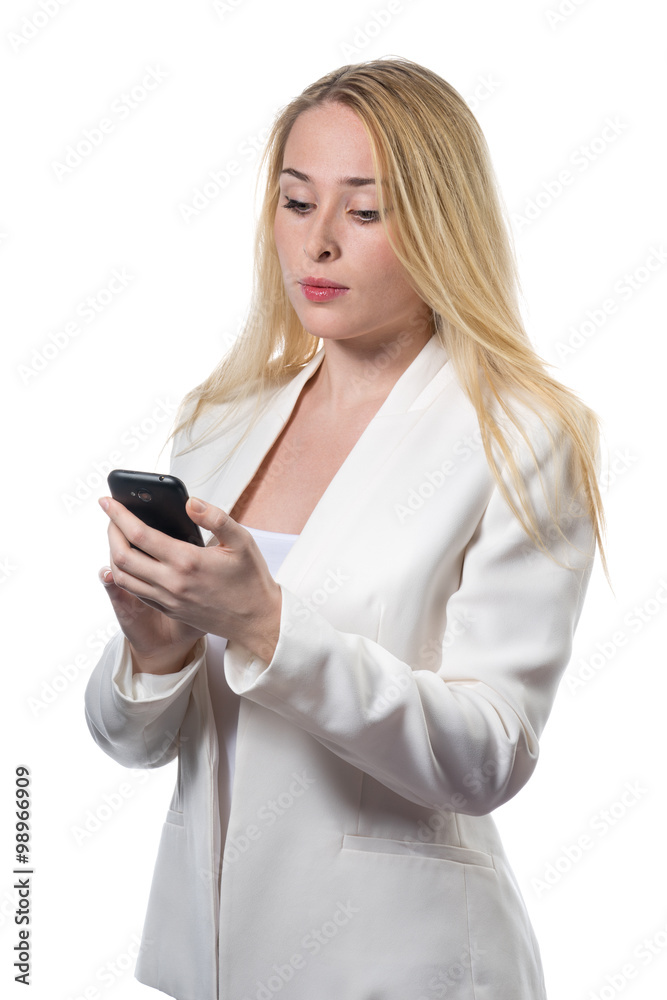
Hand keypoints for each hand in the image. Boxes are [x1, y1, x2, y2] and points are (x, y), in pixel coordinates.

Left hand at [98, 495, 282, 664]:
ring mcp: (167, 599)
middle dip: (110, 531)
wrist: (256, 621)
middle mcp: (171, 583)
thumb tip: (190, 502)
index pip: (140, 534)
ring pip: (123, 577)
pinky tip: (131, 559)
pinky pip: (135, 591)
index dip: (118, 515)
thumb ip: (216, 518)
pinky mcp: (168, 609)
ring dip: (113, 553)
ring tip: (118, 535)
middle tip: (111, 515)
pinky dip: (125, 573)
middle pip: (122, 556)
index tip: (107, 501)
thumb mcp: (242, 541)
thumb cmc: (251, 579)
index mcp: (187, 561)